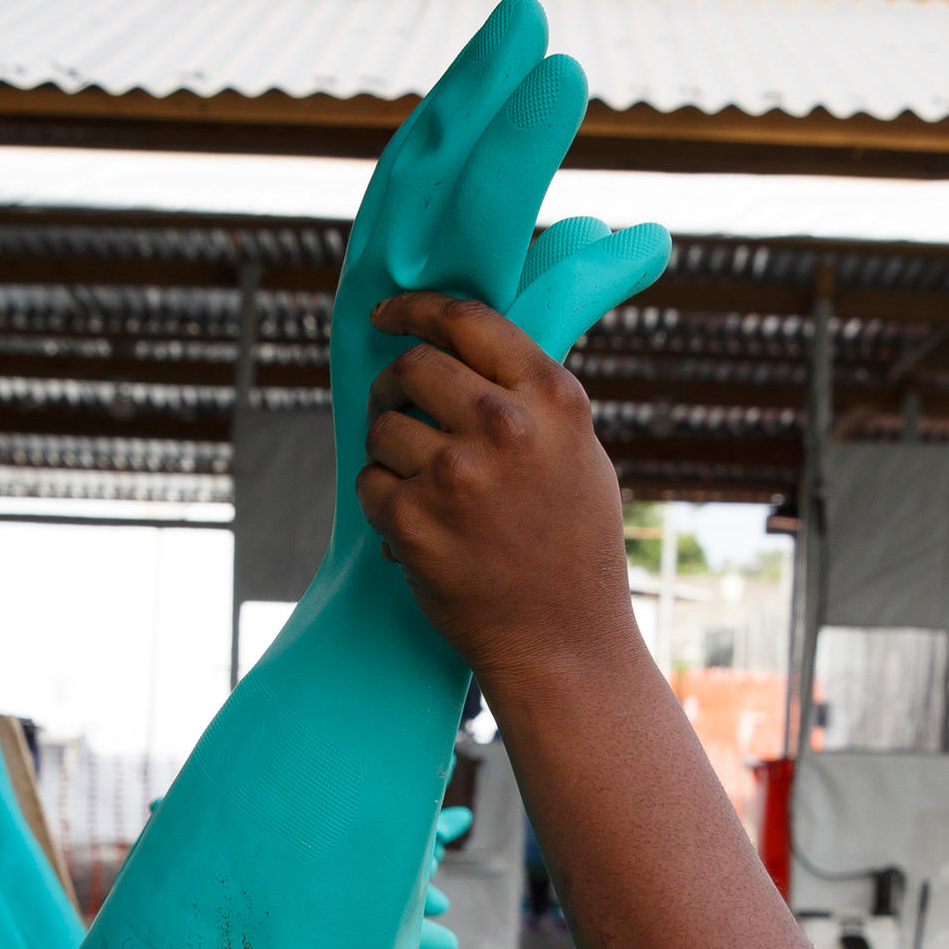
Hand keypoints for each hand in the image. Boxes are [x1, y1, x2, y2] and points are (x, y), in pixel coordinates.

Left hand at [353, 291, 641, 690]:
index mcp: (552, 398)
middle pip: (415, 366)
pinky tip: (417, 525)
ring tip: (421, 483)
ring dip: (390, 448)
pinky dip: (382, 500)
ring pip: (384, 424)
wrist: (563, 640)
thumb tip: (463, 351)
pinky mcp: (413, 520)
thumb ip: (529, 398)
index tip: (387, 313)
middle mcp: (504, 426)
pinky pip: (370, 481)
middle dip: (396, 383)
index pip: (467, 319)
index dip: (415, 309)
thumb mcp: (578, 452)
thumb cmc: (574, 547)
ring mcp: (455, 474)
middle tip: (397, 406)